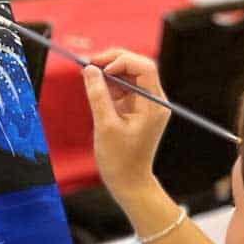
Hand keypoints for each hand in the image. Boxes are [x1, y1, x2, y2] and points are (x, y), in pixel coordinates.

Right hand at [82, 49, 170, 199]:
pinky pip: (124, 88)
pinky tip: (95, 87)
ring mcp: (146, 104)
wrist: (129, 182)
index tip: (100, 68)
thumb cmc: (120, 159)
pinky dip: (109, 84)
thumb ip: (97, 95)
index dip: (122, 61)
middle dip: (113, 62)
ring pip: (130, 75)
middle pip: (138, 67)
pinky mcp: (137, 109)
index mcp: (154, 105)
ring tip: (89, 75)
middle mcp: (154, 101)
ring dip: (109, 72)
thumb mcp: (105, 125)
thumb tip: (89, 70)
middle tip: (89, 64)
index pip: (144, 68)